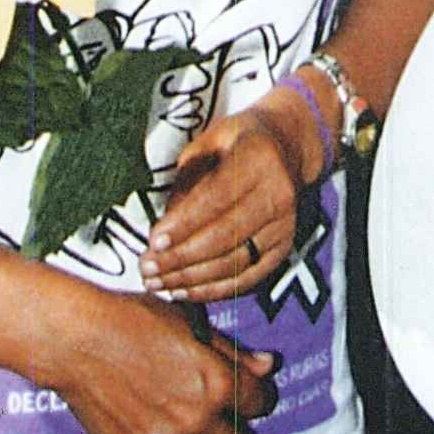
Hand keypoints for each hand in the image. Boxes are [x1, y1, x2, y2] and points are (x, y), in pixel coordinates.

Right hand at [39, 278, 279, 433]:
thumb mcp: (190, 325)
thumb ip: (233, 353)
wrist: (78, 341)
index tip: (251, 396)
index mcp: (216, 383)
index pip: (260, 404)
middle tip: (228, 423)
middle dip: (239, 433)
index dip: (259, 397)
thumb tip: (269, 365)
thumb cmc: (133, 321)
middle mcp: (198, 422)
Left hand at [141, 93, 313, 305]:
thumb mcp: (207, 143)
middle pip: (224, 236)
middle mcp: (277, 193)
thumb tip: (163, 232)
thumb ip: (185, 184)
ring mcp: (284, 225)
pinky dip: (213, 290)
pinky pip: (246, 278)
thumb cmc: (237, 142)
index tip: (153, 241)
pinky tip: (184, 290)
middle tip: (147, 269)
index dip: (184, 224)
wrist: (286, 146)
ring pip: (233, 263)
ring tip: (158, 283)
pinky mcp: (283, 248)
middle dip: (180, 258)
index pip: (216, 198)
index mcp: (257, 158)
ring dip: (191, 279)